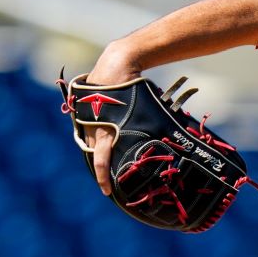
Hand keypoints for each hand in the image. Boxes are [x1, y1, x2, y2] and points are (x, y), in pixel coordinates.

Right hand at [84, 45, 139, 194]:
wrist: (115, 64)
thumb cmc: (132, 88)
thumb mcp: (144, 111)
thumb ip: (148, 129)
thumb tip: (173, 145)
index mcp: (107, 131)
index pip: (101, 162)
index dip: (104, 179)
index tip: (107, 192)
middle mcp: (94, 127)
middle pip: (95, 155)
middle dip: (102, 167)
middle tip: (111, 178)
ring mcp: (86, 119)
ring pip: (92, 143)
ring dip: (100, 151)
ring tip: (111, 157)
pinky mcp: (84, 113)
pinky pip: (89, 130)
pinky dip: (96, 137)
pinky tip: (105, 137)